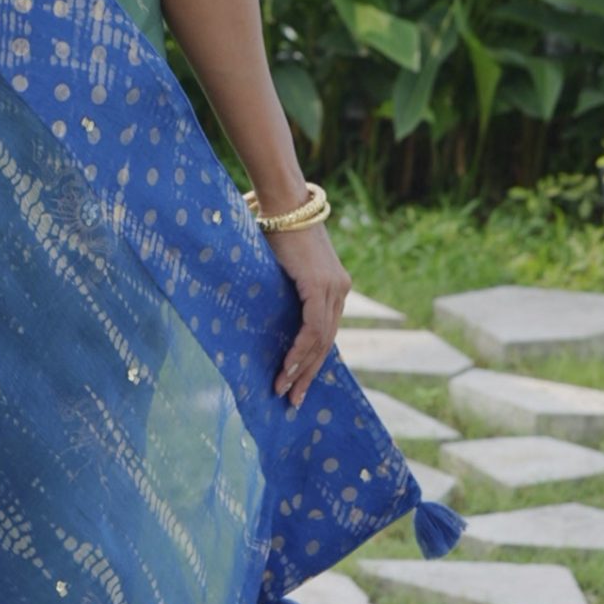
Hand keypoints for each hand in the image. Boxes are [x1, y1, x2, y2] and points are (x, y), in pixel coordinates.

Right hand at [266, 220, 349, 409]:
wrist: (283, 202)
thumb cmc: (276, 229)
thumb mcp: (283, 268)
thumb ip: (284, 289)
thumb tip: (264, 308)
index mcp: (335, 286)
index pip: (326, 333)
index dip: (312, 360)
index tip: (298, 383)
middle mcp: (340, 290)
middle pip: (326, 343)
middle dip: (308, 374)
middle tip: (294, 401)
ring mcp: (333, 288)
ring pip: (321, 340)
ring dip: (300, 368)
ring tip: (284, 390)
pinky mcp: (320, 286)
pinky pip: (313, 328)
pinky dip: (299, 351)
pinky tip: (287, 368)